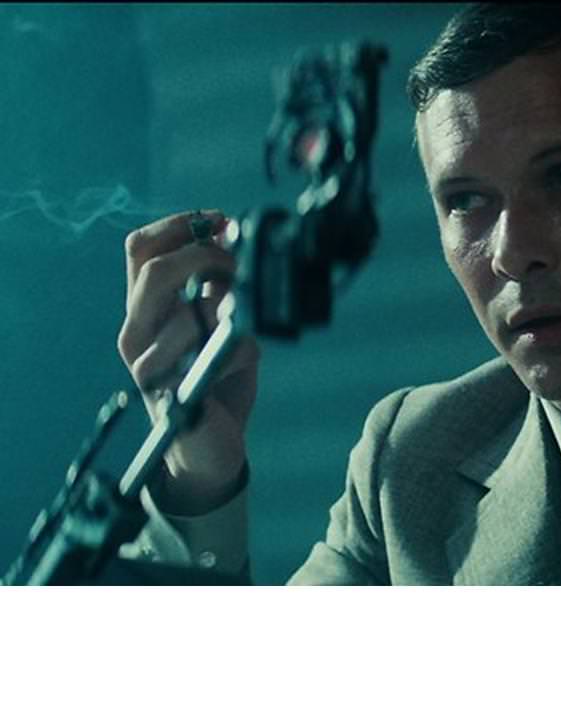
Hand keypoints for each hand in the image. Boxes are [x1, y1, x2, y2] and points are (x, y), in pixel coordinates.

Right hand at [117, 210, 260, 515]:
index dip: (180, 225)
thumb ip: (216, 285)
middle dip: (205, 259)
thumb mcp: (216, 321)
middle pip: (154, 273)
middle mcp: (135, 332)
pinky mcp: (173, 393)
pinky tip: (244, 361)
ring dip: (230, 313)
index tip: (220, 221)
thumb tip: (234, 240)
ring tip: (242, 326)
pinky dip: (243, 350)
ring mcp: (148, 365)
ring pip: (189, 314)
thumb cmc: (213, 378)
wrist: (208, 447)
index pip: (141, 249)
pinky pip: (217, 354)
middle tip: (237, 266)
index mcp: (142, 308)